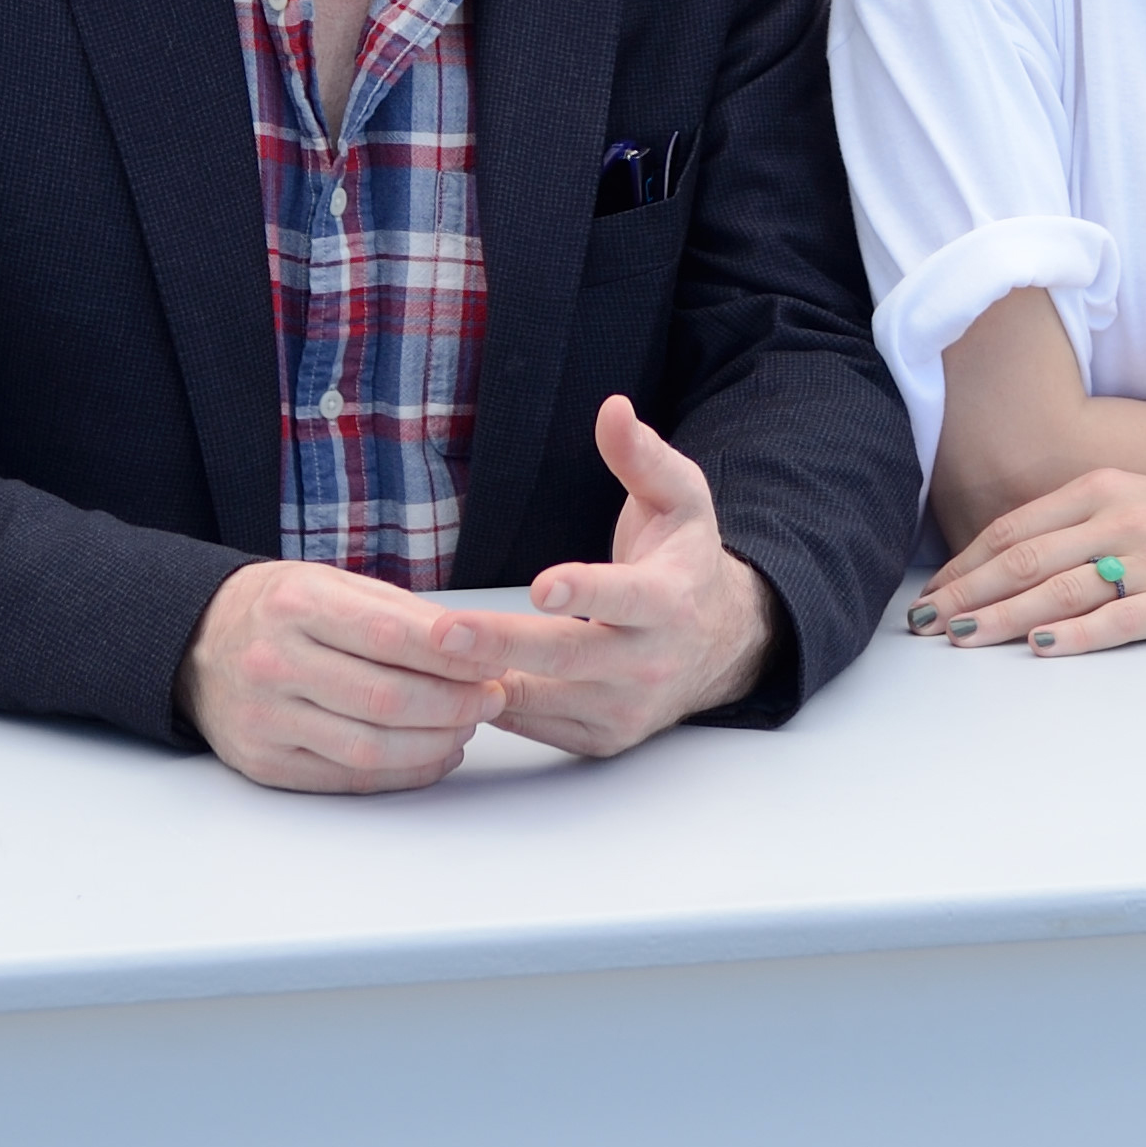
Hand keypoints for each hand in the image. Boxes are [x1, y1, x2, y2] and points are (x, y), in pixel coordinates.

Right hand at [178, 559, 512, 791]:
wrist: (197, 643)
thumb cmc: (279, 610)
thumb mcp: (332, 585)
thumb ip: (400, 613)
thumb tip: (473, 647)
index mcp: (296, 605)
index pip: (390, 636)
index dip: (453, 656)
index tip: (494, 662)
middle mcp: (274, 663)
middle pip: (386, 700)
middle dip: (454, 705)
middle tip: (490, 699)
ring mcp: (266, 718)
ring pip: (371, 748)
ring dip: (435, 744)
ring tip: (466, 728)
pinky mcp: (264, 763)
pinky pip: (349, 778)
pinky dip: (404, 773)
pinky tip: (434, 755)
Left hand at [420, 396, 774, 754]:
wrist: (721, 645)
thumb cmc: (684, 561)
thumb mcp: (680, 499)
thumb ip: (643, 456)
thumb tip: (612, 408)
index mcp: (670, 600)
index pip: (629, 598)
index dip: (587, 591)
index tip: (542, 587)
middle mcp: (649, 661)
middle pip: (569, 657)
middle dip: (503, 644)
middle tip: (442, 633)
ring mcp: (625, 708)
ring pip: (545, 699)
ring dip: (483, 682)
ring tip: (424, 662)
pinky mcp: (602, 738)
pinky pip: (537, 726)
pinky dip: (492, 707)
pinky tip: (449, 683)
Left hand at [911, 459, 1145, 654]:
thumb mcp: (1132, 499)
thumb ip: (1075, 525)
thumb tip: (1006, 560)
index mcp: (1100, 492)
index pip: (1013, 530)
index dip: (965, 565)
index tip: (930, 594)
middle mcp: (1118, 522)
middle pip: (1024, 560)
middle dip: (968, 594)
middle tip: (924, 624)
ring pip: (1060, 590)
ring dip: (1004, 617)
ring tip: (961, 638)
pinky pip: (1120, 619)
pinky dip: (1077, 633)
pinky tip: (1043, 647)